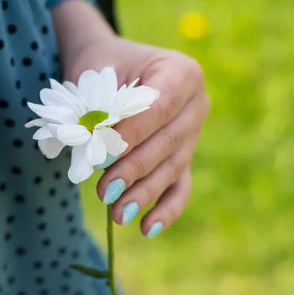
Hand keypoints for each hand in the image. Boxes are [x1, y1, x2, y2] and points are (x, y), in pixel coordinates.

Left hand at [54, 0, 209, 236]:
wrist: (110, 66)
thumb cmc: (100, 66)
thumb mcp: (96, 77)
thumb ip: (102, 110)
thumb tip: (102, 156)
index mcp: (182, 72)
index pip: (161, 107)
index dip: (135, 133)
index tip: (104, 154)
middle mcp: (197, 103)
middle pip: (170, 142)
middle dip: (136, 169)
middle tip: (106, 191)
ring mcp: (194, 132)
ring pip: (174, 167)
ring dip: (145, 192)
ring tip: (118, 214)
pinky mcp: (184, 156)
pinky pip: (181, 185)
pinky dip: (166, 208)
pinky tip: (149, 229)